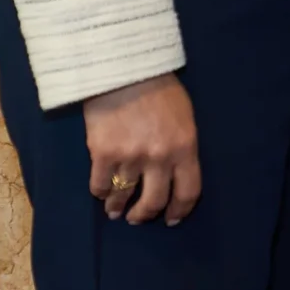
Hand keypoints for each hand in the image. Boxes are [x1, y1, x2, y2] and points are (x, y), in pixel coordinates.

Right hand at [82, 72, 199, 225]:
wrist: (125, 70)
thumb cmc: (159, 90)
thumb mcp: (184, 117)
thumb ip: (181, 146)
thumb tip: (174, 171)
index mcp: (185, 147)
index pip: (188, 191)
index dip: (180, 210)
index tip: (171, 219)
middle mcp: (160, 158)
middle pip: (154, 201)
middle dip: (145, 214)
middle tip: (138, 218)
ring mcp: (130, 158)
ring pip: (124, 197)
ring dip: (119, 209)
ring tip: (115, 211)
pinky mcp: (103, 155)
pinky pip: (100, 186)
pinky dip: (100, 193)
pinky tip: (102, 192)